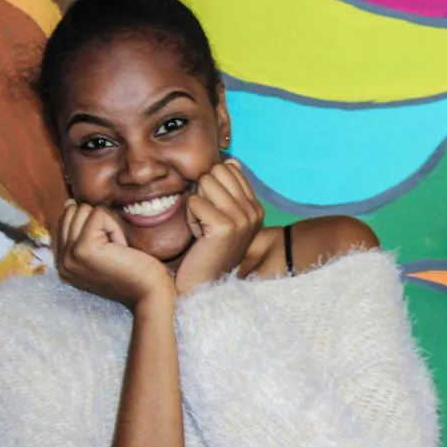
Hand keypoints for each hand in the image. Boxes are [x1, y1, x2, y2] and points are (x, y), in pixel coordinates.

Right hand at [57, 201, 174, 308]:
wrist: (150, 292)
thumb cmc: (134, 270)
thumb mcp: (101, 250)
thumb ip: (82, 231)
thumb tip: (70, 202)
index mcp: (62, 262)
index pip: (66, 220)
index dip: (93, 225)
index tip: (108, 249)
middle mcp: (61, 261)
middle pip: (73, 211)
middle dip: (99, 222)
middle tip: (114, 249)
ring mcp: (69, 256)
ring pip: (84, 210)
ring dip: (108, 225)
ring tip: (117, 249)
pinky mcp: (83, 248)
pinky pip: (98, 214)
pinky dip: (115, 227)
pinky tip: (121, 248)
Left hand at [174, 160, 264, 293]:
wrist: (204, 285)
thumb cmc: (208, 250)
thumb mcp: (224, 215)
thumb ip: (230, 189)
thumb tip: (233, 160)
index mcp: (256, 207)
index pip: (230, 168)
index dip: (212, 186)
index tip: (213, 212)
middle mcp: (254, 211)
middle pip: (217, 171)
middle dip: (203, 192)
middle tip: (205, 219)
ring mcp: (242, 219)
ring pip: (205, 182)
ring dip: (195, 204)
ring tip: (202, 226)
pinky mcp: (225, 226)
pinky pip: (194, 202)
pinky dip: (190, 218)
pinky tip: (198, 236)